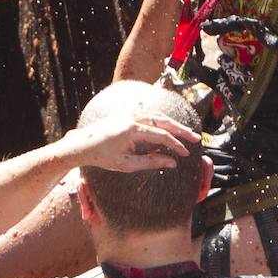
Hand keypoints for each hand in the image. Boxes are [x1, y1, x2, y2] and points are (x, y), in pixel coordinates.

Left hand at [58, 111, 199, 172]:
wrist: (82, 144)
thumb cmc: (102, 157)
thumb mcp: (126, 165)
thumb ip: (151, 162)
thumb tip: (172, 162)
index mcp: (131, 130)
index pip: (161, 135)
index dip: (176, 145)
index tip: (185, 154)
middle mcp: (132, 117)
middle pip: (163, 121)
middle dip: (181, 130)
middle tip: (195, 138)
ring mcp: (129, 112)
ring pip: (158, 115)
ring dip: (173, 124)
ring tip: (186, 134)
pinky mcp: (127, 112)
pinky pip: (150, 114)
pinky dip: (162, 121)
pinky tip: (170, 128)